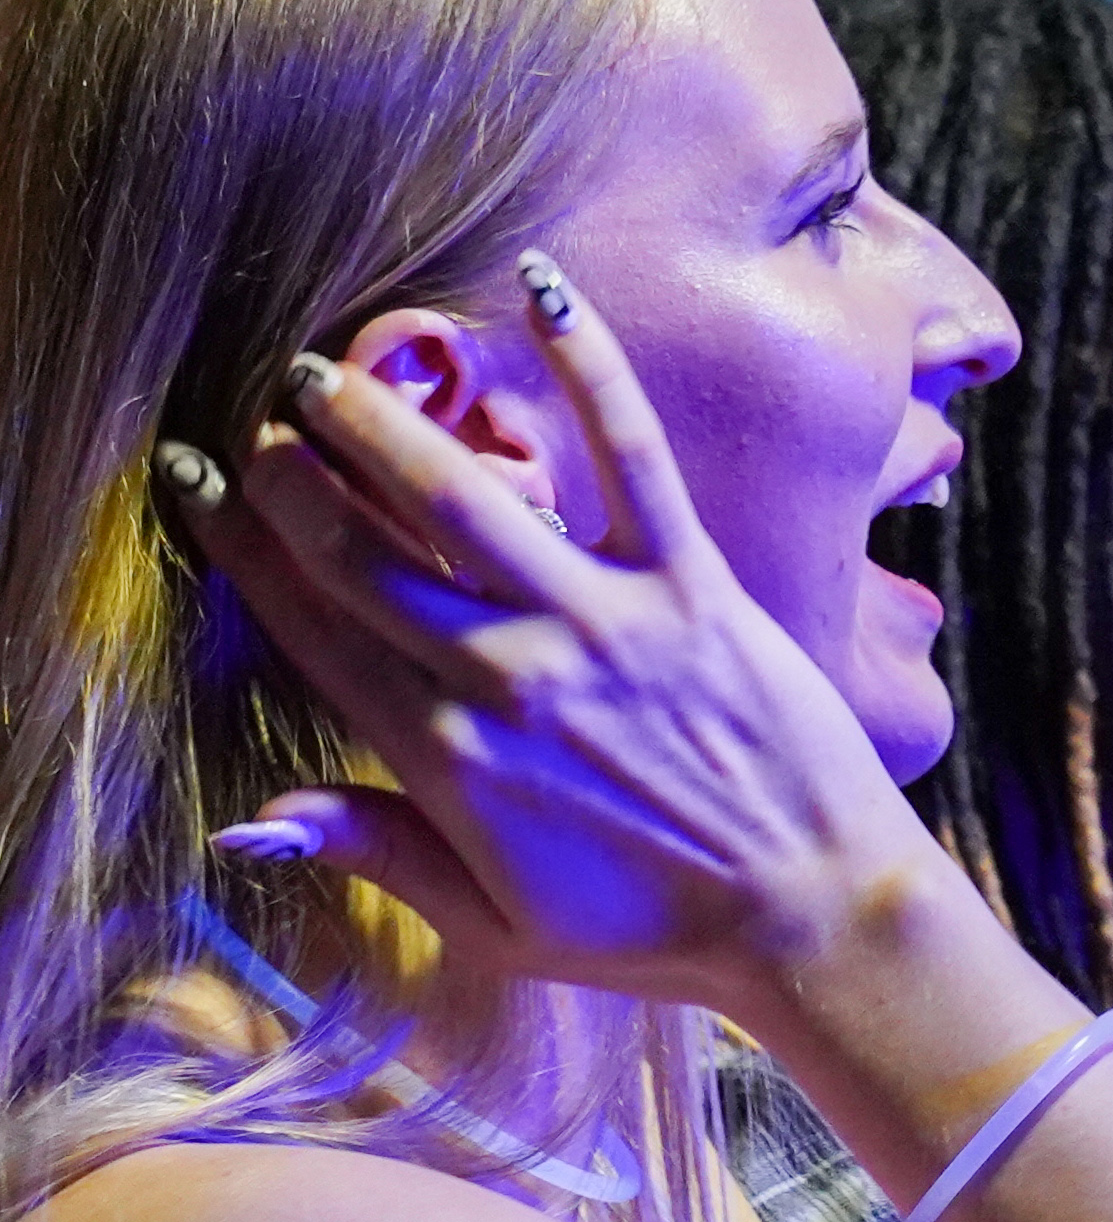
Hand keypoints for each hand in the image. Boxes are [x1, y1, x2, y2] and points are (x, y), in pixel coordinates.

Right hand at [162, 255, 945, 1027]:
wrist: (810, 914)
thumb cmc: (654, 932)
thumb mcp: (494, 925)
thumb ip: (373, 852)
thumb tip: (244, 822)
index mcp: (446, 759)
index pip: (311, 627)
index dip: (237, 545)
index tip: (192, 479)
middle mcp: (510, 678)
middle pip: (363, 552)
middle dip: (294, 472)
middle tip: (264, 411)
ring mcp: (605, 623)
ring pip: (465, 497)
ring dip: (386, 420)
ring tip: (328, 363)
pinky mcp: (696, 586)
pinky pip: (636, 459)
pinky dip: (591, 368)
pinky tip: (547, 289)